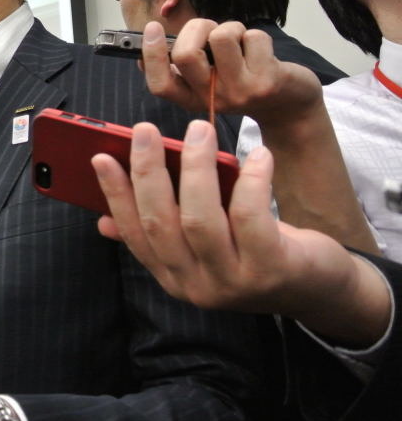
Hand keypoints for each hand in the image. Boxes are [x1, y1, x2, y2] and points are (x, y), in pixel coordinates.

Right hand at [92, 119, 390, 346]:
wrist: (320, 290)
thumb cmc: (257, 254)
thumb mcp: (205, 248)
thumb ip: (161, 234)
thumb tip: (105, 222)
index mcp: (172, 277)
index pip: (134, 234)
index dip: (115, 195)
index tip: (101, 158)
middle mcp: (195, 285)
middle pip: (161, 224)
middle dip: (148, 172)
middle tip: (145, 130)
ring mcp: (232, 282)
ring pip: (200, 220)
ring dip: (196, 169)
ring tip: (198, 130)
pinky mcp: (270, 270)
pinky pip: (251, 219)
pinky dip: (251, 183)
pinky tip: (257, 155)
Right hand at [140, 20, 321, 126]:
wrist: (289, 105)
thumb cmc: (243, 81)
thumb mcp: (209, 80)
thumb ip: (183, 67)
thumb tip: (145, 47)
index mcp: (191, 99)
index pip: (160, 84)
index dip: (152, 55)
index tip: (152, 27)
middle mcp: (211, 99)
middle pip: (185, 54)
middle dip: (197, 27)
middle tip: (212, 31)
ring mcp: (239, 92)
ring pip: (221, 37)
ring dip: (232, 28)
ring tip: (241, 42)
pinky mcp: (266, 82)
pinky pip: (252, 37)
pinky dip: (256, 36)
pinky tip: (261, 52)